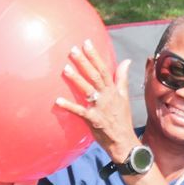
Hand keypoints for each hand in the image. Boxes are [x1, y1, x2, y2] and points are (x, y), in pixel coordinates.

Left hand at [56, 41, 139, 163]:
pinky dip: (68, 106)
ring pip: (87, 90)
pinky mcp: (93, 120)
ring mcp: (100, 108)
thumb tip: (126, 60)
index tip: (87, 43)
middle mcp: (107, 97)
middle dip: (84, 62)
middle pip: (95, 76)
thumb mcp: (124, 97)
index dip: (95, 56)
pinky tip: (57, 100)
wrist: (124, 142)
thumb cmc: (122, 119)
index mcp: (113, 90)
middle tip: (73, 50)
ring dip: (76, 79)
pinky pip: (79, 111)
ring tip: (65, 68)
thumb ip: (122, 78)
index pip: (104, 69)